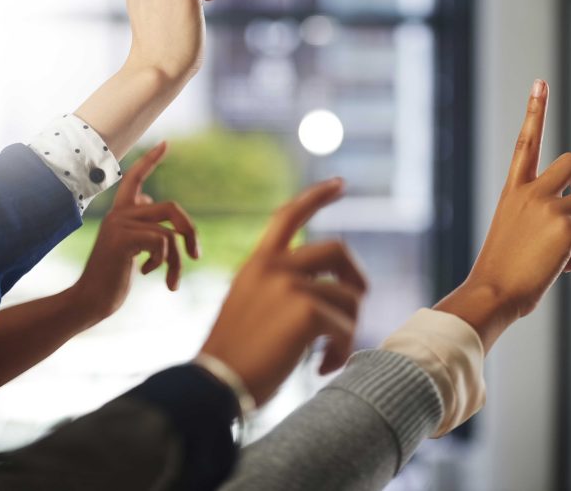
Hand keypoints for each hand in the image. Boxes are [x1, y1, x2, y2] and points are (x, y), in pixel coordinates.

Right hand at [70, 141, 199, 322]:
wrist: (90, 300)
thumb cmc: (112, 277)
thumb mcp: (129, 246)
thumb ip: (139, 222)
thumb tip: (149, 200)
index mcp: (121, 213)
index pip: (135, 178)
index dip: (150, 161)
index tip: (166, 143)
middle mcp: (119, 214)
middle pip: (172, 208)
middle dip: (190, 232)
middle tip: (196, 256)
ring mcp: (119, 224)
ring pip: (170, 232)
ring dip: (178, 260)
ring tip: (173, 281)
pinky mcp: (122, 239)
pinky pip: (162, 242)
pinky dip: (164, 262)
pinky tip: (147, 273)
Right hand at [200, 178, 367, 405]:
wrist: (214, 386)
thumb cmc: (233, 359)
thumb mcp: (248, 307)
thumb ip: (280, 289)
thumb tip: (329, 292)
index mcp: (257, 264)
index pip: (288, 216)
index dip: (316, 196)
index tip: (339, 184)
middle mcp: (274, 267)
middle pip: (338, 250)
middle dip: (356, 278)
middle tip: (357, 306)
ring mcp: (290, 286)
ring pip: (348, 297)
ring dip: (346, 329)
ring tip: (326, 355)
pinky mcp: (306, 311)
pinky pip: (346, 326)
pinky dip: (341, 350)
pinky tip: (322, 366)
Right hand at [434, 80, 570, 350]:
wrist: (492, 292)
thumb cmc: (502, 273)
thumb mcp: (516, 233)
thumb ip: (542, 215)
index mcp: (514, 191)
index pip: (527, 142)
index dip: (535, 110)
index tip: (540, 82)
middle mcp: (529, 191)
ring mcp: (547, 206)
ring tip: (568, 253)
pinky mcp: (566, 225)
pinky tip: (565, 268)